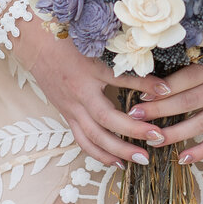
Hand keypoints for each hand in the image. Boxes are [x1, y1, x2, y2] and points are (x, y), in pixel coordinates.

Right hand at [13, 14, 172, 166]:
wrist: (36, 45)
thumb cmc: (67, 41)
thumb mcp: (95, 46)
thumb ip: (121, 59)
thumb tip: (152, 67)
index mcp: (89, 71)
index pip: (120, 80)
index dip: (144, 85)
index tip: (167, 90)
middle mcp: (80, 94)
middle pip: (107, 119)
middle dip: (134, 131)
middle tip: (158, 137)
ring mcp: (71, 108)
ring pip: (94, 137)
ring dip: (118, 150)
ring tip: (142, 158)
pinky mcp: (67, 115)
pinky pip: (83, 140)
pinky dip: (99, 154)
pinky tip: (117, 162)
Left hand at [126, 44, 202, 163]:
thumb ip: (200, 58)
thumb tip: (164, 68)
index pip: (187, 78)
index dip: (163, 88)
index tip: (141, 94)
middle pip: (189, 101)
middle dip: (159, 110)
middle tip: (135, 117)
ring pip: (202, 123)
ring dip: (175, 132)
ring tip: (152, 139)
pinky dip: (202, 150)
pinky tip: (182, 158)